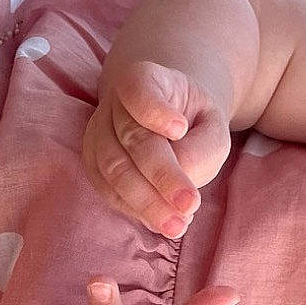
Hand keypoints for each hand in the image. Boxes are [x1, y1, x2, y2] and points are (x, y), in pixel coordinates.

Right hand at [81, 60, 232, 237]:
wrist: (168, 121)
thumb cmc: (193, 122)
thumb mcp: (212, 123)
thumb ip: (204, 146)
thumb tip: (183, 178)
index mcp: (143, 79)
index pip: (139, 90)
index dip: (155, 110)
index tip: (180, 128)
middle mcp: (114, 105)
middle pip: (133, 140)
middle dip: (162, 176)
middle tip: (189, 205)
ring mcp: (97, 134)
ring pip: (115, 170)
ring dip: (147, 202)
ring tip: (177, 225)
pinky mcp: (93, 164)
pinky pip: (108, 190)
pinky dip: (135, 210)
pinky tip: (161, 222)